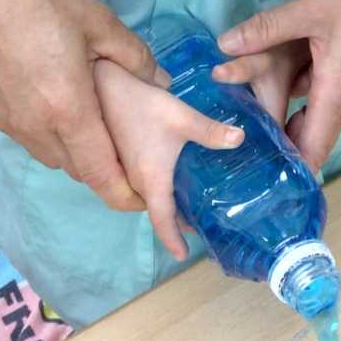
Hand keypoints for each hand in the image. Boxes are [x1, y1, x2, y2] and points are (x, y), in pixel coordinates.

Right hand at [0, 0, 157, 210]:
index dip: (123, 193)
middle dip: (102, 169)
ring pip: (48, 154)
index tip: (142, 199)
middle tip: (125, 153)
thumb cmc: (41, 1)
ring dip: (73, 150)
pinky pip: (24, 135)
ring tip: (93, 128)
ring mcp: (6, 121)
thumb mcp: (100, 24)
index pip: (101, 172)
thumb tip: (160, 83)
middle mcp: (34, 126)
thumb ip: (135, 58)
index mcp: (68, 110)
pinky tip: (52, 102)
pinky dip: (45, 131)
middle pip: (75, 167)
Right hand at [93, 60, 243, 260]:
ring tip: (183, 202)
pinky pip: (130, 184)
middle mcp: (132, 181)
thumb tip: (241, 139)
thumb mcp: (180, 116)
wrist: (99, 86)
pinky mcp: (114, 158)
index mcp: (150, 179)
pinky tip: (163, 173)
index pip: (161, 220)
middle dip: (169, 221)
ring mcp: (119, 171)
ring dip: (158, 204)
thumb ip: (210, 131)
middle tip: (194, 222)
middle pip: (151, 211)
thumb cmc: (141, 103)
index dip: (172, 239)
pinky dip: (147, 189)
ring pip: (139, 198)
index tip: (184, 254)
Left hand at [214, 0, 340, 170]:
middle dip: (277, 145)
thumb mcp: (308, 9)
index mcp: (333, 96)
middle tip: (236, 147)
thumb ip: (265, 29)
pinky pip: (319, 97)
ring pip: (311, 115)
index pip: (311, 152)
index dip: (287, 171)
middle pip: (307, 138)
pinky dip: (296, 97)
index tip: (255, 179)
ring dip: (283, 118)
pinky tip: (271, 83)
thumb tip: (222, 46)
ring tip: (243, 119)